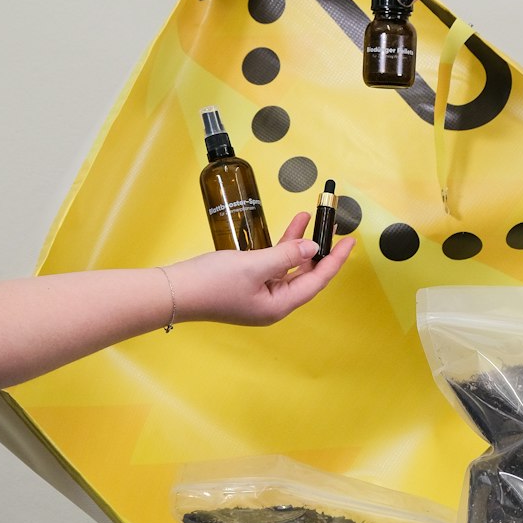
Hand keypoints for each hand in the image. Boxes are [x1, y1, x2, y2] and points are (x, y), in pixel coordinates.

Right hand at [168, 212, 354, 325]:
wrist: (172, 292)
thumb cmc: (210, 283)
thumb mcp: (254, 265)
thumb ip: (286, 256)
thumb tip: (311, 249)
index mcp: (279, 305)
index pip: (316, 281)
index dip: (334, 260)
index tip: (350, 242)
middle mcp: (272, 303)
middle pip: (305, 274)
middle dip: (318, 249)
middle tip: (331, 226)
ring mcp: (259, 295)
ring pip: (288, 267)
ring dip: (298, 243)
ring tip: (308, 217)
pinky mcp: (246, 285)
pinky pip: (272, 265)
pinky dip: (281, 247)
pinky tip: (287, 229)